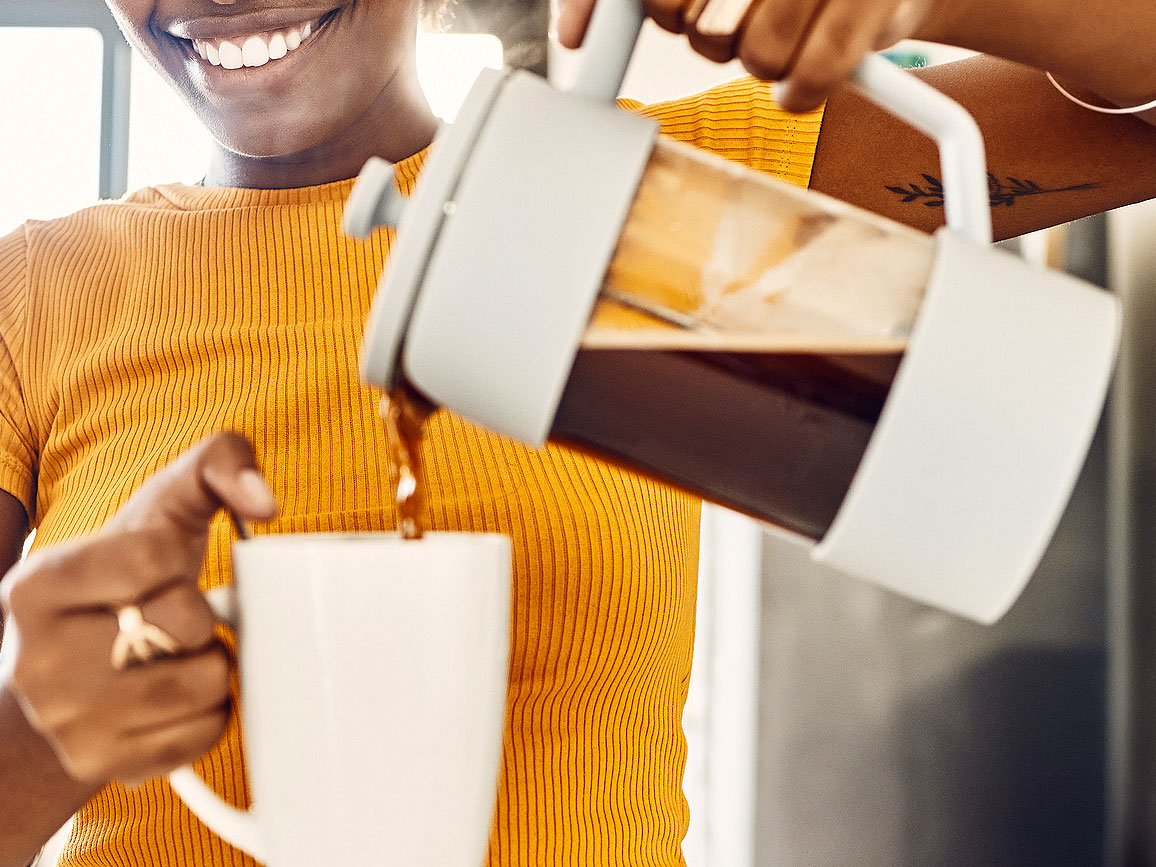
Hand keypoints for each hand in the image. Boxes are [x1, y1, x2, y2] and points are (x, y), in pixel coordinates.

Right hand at [0, 432, 277, 785]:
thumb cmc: (126, 575)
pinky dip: (213, 707)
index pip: (150, 558)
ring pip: (203, 682)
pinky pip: (206, 731)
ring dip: (214, 661)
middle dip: (201, 613)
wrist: (68, 667)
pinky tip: (181, 690)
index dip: (181, 557)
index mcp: (38, 584)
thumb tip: (264, 499)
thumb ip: (217, 464)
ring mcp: (67, 719)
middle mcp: (39, 657)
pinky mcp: (103, 762)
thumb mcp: (160, 506)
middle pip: (183, 623)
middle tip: (180, 614)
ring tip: (181, 650)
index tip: (168, 564)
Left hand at [556, 0, 941, 111]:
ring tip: (782, 31)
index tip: (592, 35)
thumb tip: (572, 33)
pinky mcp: (870, 9)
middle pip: (681, 16)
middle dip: (701, 31)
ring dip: (758, 61)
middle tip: (733, 16)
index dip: (605, 9)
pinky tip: (805, 71)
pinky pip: (803, 83)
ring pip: (748, 56)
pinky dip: (799, 92)